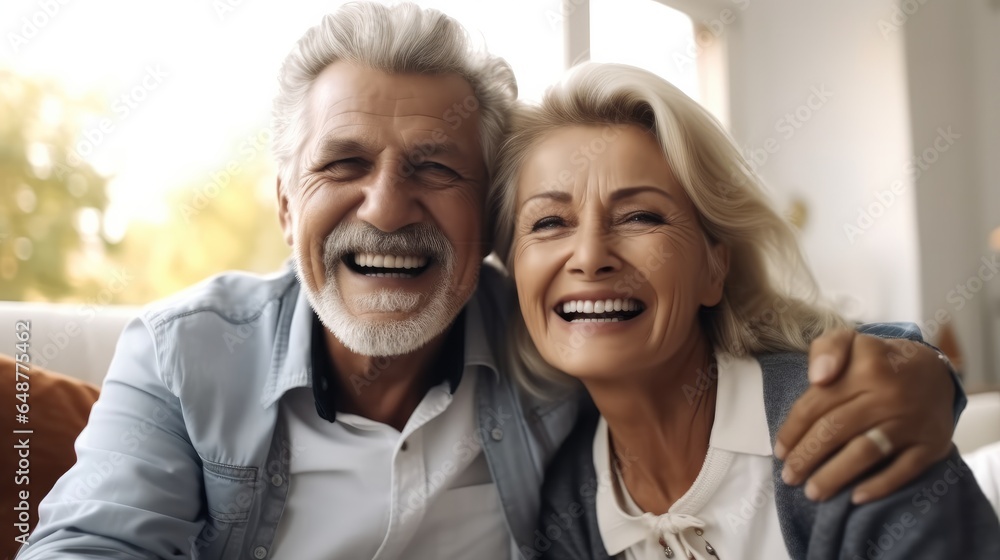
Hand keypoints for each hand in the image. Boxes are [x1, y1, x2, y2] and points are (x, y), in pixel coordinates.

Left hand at [774, 329, 954, 503]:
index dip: (793, 430)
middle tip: (790, 476)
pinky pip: (903, 470)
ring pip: (865, 453)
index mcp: (864, 369)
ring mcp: (910, 423)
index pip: (817, 404)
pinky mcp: (931, 445)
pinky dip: (879, 486)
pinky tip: (855, 497)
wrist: (936, 373)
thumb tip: (817, 378)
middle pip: (836, 430)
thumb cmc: (878, 361)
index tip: (780, 451)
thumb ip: (826, 350)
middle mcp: (888, 396)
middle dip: (807, 457)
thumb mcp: (850, 341)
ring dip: (834, 476)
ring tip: (812, 492)